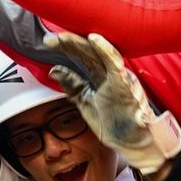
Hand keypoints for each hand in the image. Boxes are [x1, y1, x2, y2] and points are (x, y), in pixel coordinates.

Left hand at [45, 32, 180, 174]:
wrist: (131, 142)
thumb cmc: (113, 124)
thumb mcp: (85, 101)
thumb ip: (72, 84)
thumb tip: (53, 70)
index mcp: (101, 76)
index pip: (82, 56)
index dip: (66, 48)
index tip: (49, 42)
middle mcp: (110, 73)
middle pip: (87, 52)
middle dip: (67, 44)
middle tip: (49, 39)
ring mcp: (118, 76)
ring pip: (97, 54)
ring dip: (79, 44)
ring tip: (62, 38)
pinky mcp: (124, 83)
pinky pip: (114, 63)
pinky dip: (104, 50)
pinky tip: (93, 39)